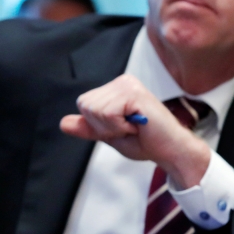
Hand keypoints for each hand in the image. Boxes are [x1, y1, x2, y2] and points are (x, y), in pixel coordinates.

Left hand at [59, 74, 210, 188]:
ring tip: (135, 126)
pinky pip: (108, 113)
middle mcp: (121, 81)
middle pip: (85, 105)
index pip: (83, 104)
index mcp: (115, 88)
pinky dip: (119, 126)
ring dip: (113, 127)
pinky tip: (138, 125)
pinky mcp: (134, 93)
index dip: (97, 124)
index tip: (121, 128)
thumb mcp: (109, 135)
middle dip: (103, 126)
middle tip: (129, 128)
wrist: (170, 151)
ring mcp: (128, 84)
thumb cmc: (146, 142)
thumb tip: (63, 123)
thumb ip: (88, 127)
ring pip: (95, 110)